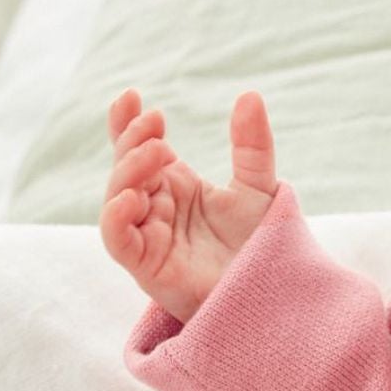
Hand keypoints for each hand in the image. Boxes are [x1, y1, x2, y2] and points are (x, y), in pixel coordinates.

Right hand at [100, 87, 280, 323]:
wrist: (275, 295)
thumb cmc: (263, 247)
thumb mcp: (261, 187)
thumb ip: (252, 145)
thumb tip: (249, 95)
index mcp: (175, 187)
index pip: (139, 149)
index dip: (128, 123)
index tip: (133, 96)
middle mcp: (156, 209)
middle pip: (125, 169)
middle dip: (133, 142)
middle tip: (157, 129)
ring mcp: (149, 236)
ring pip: (117, 199)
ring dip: (128, 172)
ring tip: (158, 152)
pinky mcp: (147, 267)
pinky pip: (118, 241)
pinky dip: (116, 218)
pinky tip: (129, 197)